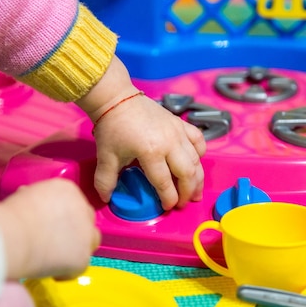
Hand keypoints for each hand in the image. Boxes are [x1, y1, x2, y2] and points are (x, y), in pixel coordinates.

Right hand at [0, 178, 99, 279]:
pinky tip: (51, 272)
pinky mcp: (83, 256)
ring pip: (91, 241)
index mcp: (68, 190)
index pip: (73, 203)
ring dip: (78, 248)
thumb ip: (38, 201)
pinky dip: (67, 270)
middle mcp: (83, 208)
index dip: (63, 216)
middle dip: (75, 229)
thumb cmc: (10, 216)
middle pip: (86, 219)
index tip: (49, 224)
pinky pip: (79, 266)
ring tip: (58, 258)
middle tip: (57, 241)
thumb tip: (33, 204)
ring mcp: (86, 233)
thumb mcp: (25, 197)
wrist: (12, 237)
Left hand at [77, 57, 205, 209]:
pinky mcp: (181, 124)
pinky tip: (196, 163)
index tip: (168, 208)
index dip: (168, 199)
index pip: (164, 183)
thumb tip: (107, 199)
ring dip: (197, 178)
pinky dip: (200, 154)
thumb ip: (105, 180)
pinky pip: (198, 141)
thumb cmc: (111, 128)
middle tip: (183, 203)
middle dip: (187, 193)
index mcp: (150, 152)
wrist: (117, 98)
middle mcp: (169, 143)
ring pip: (196, 160)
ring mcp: (178, 132)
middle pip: (186, 174)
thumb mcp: (106, 156)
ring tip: (195, 192)